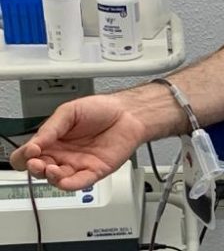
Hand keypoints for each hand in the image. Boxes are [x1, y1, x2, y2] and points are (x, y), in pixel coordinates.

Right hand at [10, 95, 145, 190]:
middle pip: (38, 170)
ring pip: (56, 179)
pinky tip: (63, 180)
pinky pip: (78, 183)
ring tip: (51, 168)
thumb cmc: (102, 110)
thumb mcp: (70, 111)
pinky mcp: (94, 172)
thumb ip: (51, 127)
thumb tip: (34, 143)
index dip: (24, 156)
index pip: (27, 155)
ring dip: (49, 177)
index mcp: (52, 140)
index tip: (31, 150)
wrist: (129, 113)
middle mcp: (62, 155)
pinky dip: (69, 184)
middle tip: (37, 162)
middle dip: (34, 168)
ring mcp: (77, 164)